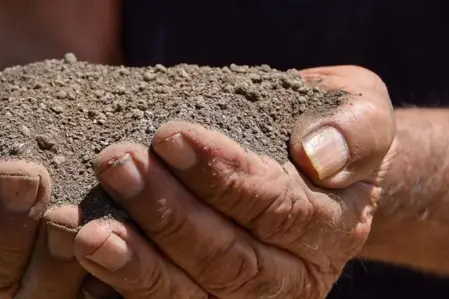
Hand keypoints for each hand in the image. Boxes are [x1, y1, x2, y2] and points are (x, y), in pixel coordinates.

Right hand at [0, 72, 115, 297]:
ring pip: (30, 289)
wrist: (82, 117)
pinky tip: (107, 239)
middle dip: (2, 219)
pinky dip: (95, 275)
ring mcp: (33, 284)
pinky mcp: (81, 290)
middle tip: (25, 175)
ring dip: (48, 254)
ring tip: (66, 214)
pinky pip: (85, 296)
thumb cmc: (17, 109)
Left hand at [73, 66, 394, 297]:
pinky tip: (88, 269)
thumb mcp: (360, 112)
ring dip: (139, 266)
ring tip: (89, 231)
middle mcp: (295, 277)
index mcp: (331, 227)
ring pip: (195, 297)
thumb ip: (354, 129)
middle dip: (169, 215)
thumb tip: (318, 156)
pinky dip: (127, 293)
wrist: (316, 169)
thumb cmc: (327, 132)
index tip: (170, 136)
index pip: (276, 207)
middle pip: (230, 260)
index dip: (222, 176)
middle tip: (116, 167)